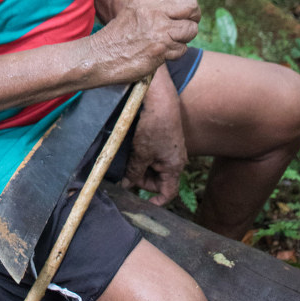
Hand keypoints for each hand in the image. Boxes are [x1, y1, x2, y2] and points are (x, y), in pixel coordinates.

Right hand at [94, 0, 199, 81]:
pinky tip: (161, 54)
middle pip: (192, 5)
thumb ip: (155, 7)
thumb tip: (182, 6)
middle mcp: (154, 11)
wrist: (100, 57)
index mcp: (146, 0)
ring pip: (191, 29)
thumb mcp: (133, 11)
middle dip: (194, 16)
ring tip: (169, 42)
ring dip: (184, 38)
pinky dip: (174, 54)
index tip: (178, 12)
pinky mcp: (161, 48)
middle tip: (186, 25)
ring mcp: (159, 30)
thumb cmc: (118, 37)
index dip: (182, 2)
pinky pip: (182, 49)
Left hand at [123, 66, 186, 205]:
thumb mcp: (141, 153)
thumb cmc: (154, 125)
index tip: (141, 204)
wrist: (159, 97)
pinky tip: (131, 148)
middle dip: (141, 179)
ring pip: (152, 166)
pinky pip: (152, 154)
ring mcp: (169, 148)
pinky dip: (142, 155)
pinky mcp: (163, 138)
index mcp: (174, 167)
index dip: (156, 201)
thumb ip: (134, 172)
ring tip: (127, 158)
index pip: (168, 193)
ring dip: (139, 166)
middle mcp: (175, 159)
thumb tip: (127, 185)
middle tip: (124, 174)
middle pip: (158, 180)